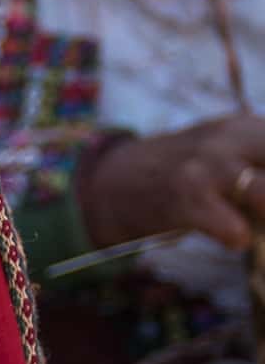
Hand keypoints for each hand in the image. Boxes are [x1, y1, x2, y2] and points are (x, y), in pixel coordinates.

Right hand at [81, 111, 264, 253]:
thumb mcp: (227, 150)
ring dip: (264, 217)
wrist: (114, 182)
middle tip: (261, 209)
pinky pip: (237, 231)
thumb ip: (260, 164)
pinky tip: (226, 233)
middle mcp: (232, 138)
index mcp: (249, 125)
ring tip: (250, 221)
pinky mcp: (187, 198)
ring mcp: (208, 166)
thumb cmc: (183, 174)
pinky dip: (238, 239)